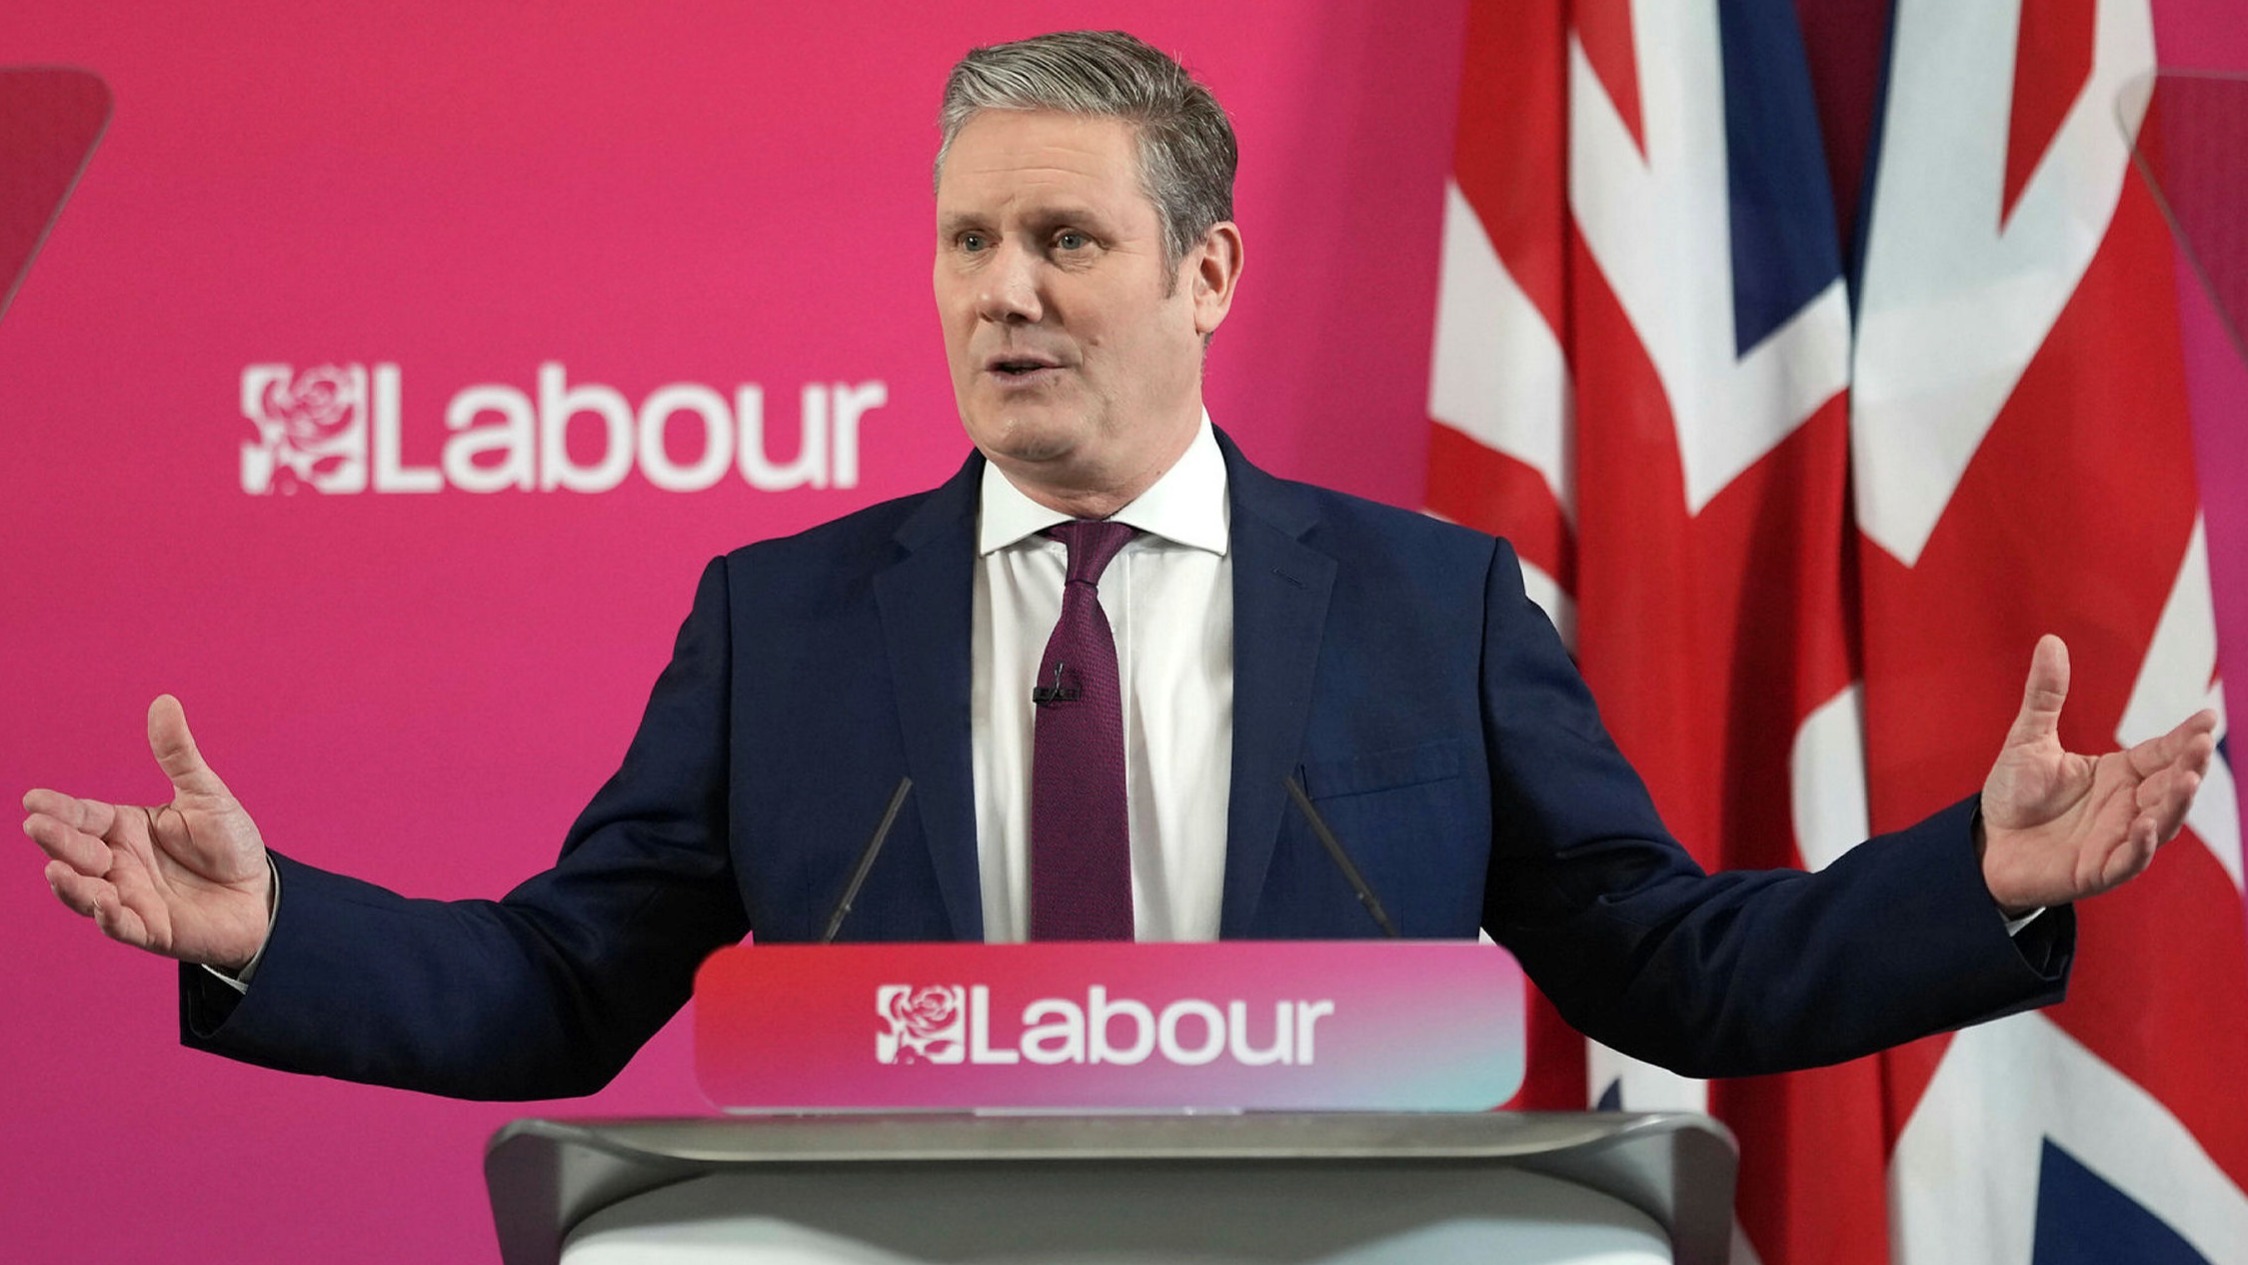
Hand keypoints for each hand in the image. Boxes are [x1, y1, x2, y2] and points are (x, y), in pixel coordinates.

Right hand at [21, 695, 272, 969]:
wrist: (260, 893)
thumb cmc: (228, 843)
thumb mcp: (205, 794)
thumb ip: (178, 755)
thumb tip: (164, 700)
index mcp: (124, 828)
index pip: (85, 815)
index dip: (60, 809)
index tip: (34, 800)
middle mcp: (118, 862)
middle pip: (78, 851)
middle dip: (58, 840)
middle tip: (38, 826)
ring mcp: (128, 897)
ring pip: (86, 892)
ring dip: (71, 884)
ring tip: (55, 870)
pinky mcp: (149, 929)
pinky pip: (120, 925)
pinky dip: (108, 916)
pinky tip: (103, 903)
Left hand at [1979, 635, 2217, 914]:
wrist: (1985, 842)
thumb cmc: (2014, 794)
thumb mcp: (2028, 739)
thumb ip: (2045, 695)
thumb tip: (2051, 639)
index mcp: (2119, 774)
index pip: (2161, 752)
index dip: (2185, 738)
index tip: (2208, 718)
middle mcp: (2128, 805)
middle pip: (2170, 786)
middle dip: (2188, 766)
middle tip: (2200, 745)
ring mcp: (2117, 839)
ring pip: (2161, 822)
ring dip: (2175, 803)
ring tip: (2187, 779)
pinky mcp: (2098, 870)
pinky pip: (2128, 860)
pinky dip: (2140, 845)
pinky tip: (2145, 825)